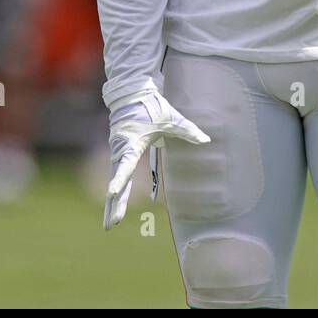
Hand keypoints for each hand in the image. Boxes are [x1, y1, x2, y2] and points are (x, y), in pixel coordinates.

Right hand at [104, 87, 208, 229]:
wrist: (132, 93)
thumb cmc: (151, 105)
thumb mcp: (170, 117)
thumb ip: (187, 130)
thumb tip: (206, 140)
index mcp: (131, 142)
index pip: (125, 165)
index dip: (119, 180)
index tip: (112, 193)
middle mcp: (121, 149)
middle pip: (117, 181)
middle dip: (114, 204)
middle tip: (111, 225)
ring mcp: (119, 152)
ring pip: (116, 181)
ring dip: (113, 202)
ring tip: (110, 224)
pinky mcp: (121, 152)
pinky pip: (119, 175)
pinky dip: (117, 191)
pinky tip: (115, 207)